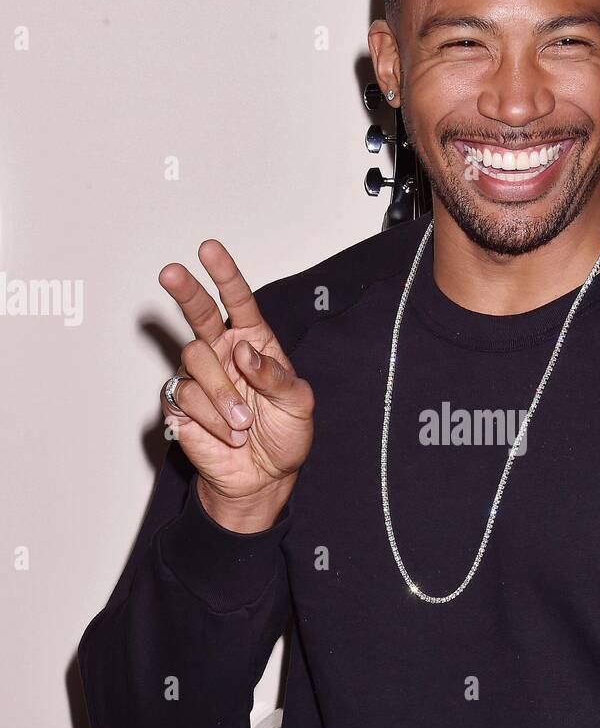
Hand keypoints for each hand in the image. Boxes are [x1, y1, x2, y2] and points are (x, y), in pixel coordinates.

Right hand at [158, 240, 313, 530]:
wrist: (264, 478)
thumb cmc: (284, 435)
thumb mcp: (298, 404)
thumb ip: (275, 376)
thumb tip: (244, 352)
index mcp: (253, 343)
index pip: (238, 301)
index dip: (224, 275)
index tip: (210, 249)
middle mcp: (222, 353)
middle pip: (198, 313)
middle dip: (186, 290)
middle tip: (172, 272)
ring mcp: (199, 377)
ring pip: (194, 360)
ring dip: (223, 394)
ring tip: (244, 423)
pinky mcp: (180, 404)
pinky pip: (185, 397)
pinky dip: (213, 419)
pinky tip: (229, 434)